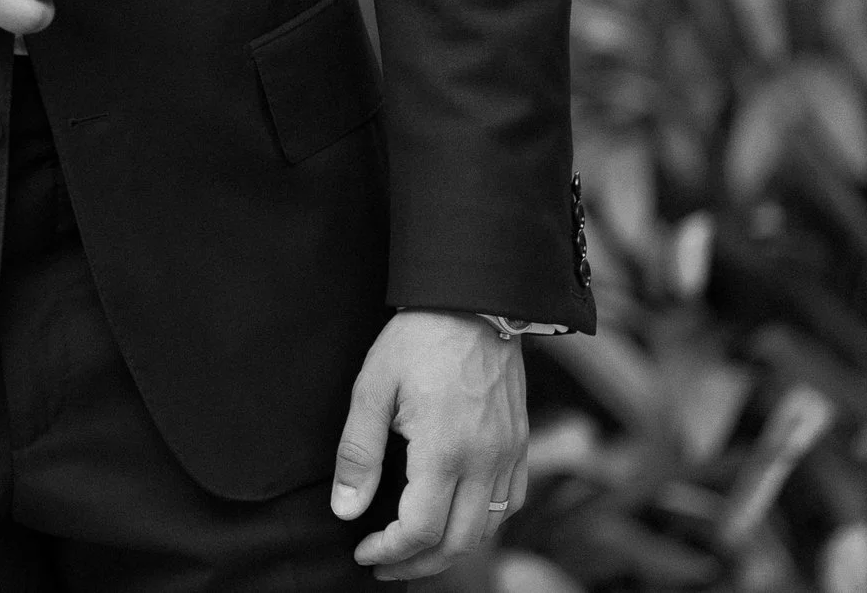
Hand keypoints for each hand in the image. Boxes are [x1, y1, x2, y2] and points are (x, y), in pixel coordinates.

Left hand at [334, 312, 528, 580]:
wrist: (475, 301)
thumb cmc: (418, 339)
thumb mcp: (372, 388)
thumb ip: (358, 454)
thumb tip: (346, 510)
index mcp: (445, 451)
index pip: (421, 530)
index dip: (389, 552)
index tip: (363, 552)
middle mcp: (486, 461)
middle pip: (459, 543)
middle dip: (417, 563)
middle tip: (383, 564)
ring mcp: (510, 454)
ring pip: (489, 530)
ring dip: (451, 550)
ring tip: (414, 549)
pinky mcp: (521, 444)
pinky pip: (509, 504)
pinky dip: (483, 524)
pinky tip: (455, 518)